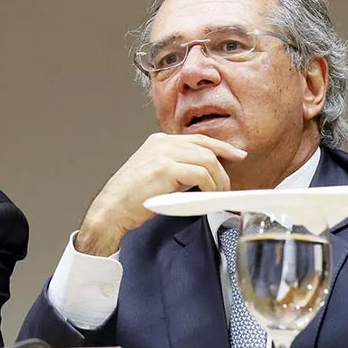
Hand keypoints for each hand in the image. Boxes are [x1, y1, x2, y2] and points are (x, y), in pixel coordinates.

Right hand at [76, 133, 246, 255]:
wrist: (112, 208)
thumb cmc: (131, 198)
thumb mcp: (155, 173)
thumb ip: (176, 167)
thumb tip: (202, 174)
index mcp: (159, 141)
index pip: (197, 139)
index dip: (220, 146)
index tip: (235, 154)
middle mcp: (162, 143)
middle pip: (206, 147)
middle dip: (224, 165)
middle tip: (228, 184)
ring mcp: (164, 154)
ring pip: (207, 159)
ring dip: (218, 179)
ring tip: (217, 194)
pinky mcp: (166, 168)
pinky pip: (201, 173)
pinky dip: (210, 186)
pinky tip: (209, 195)